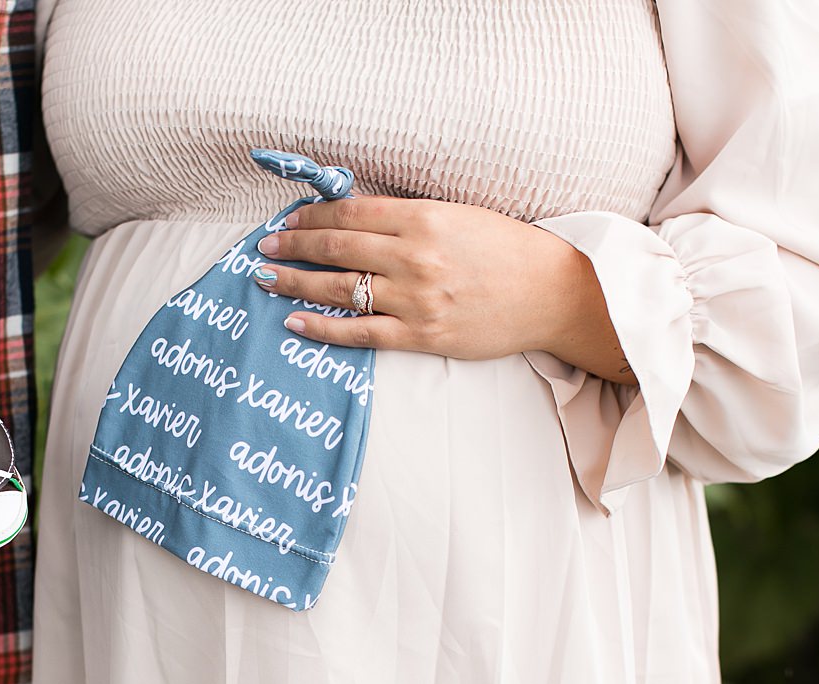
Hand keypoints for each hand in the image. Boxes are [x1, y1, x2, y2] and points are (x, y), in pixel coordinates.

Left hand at [252, 197, 633, 384]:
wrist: (554, 294)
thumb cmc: (508, 251)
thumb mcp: (459, 216)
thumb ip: (409, 218)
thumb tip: (356, 218)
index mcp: (423, 218)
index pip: (350, 213)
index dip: (312, 217)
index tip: (289, 221)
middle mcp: (414, 256)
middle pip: (336, 248)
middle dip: (293, 247)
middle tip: (264, 248)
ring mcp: (416, 299)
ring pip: (340, 289)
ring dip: (296, 283)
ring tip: (267, 280)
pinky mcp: (422, 335)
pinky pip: (360, 332)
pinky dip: (322, 328)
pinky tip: (295, 322)